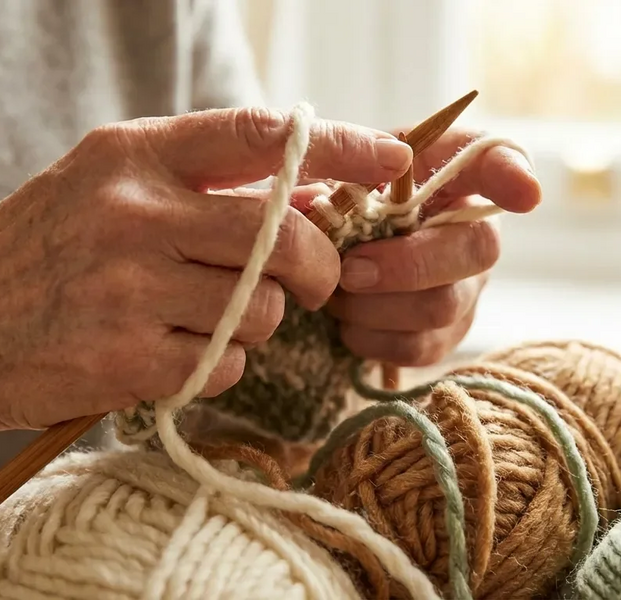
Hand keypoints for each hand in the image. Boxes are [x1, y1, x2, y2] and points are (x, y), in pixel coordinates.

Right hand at [0, 108, 412, 429]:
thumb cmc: (57, 248)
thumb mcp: (120, 188)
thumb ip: (213, 187)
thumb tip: (315, 197)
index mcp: (138, 155)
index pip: (260, 136)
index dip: (338, 145)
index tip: (393, 158)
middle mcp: (135, 213)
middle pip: (283, 237)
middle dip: (318, 267)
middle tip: (313, 280)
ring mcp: (129, 288)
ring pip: (263, 310)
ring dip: (256, 321)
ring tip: (204, 316)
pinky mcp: (127, 357)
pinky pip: (225, 365)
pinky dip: (217, 365)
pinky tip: (170, 351)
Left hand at [326, 128, 540, 365]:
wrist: (324, 260)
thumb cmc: (339, 205)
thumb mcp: (340, 166)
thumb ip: (356, 152)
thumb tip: (395, 160)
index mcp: (450, 176)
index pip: (498, 159)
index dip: (514, 175)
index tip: (526, 194)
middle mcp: (474, 231)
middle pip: (477, 250)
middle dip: (408, 265)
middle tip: (351, 270)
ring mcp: (467, 288)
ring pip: (441, 307)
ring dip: (374, 306)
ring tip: (339, 292)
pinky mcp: (445, 336)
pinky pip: (417, 348)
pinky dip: (370, 337)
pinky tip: (350, 319)